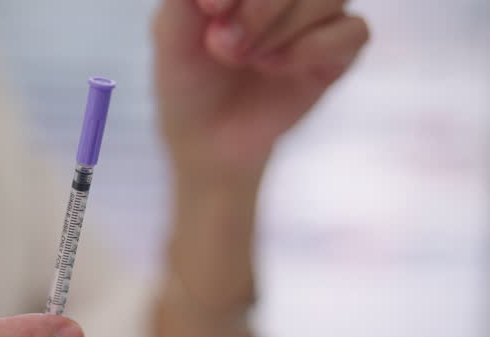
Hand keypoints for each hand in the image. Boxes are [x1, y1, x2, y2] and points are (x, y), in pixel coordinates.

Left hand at [153, 0, 369, 185]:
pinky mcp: (338, 51)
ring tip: (248, 60)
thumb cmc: (187, 75)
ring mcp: (318, 14)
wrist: (205, 134)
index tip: (211, 10)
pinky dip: (313, 48)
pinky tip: (276, 67)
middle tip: (223, 45)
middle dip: (261, 6)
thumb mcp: (171, 32)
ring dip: (282, 28)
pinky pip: (354, 30)